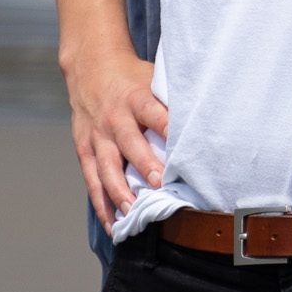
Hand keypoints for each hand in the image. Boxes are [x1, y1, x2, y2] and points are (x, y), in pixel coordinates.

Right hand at [66, 46, 170, 227]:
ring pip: (107, 168)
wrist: (90, 67)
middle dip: (145, 166)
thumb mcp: (153, 78)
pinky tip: (112, 224)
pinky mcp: (84, 149)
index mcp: (137, 98)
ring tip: (132, 215)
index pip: (155, 113)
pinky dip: (101, 204)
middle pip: (131, 144)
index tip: (182, 149)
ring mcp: (98, 136)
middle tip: (160, 186)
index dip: (168, 129)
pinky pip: (92, 180)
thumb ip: (172, 100)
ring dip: (120, 193)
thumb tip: (207, 122)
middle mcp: (116, 118)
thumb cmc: (133, 78)